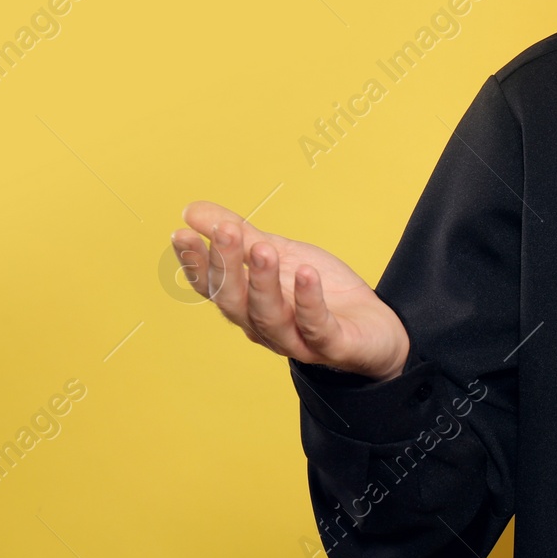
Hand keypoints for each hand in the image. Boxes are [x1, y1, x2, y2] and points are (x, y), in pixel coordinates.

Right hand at [171, 200, 409, 381]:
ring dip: (263, 283)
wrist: (376, 327)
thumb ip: (241, 236)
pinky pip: (316, 327)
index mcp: (247, 305)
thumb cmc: (321, 291)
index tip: (180, 232)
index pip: (212, 287)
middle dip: (226, 267)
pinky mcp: (332, 346)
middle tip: (225, 230)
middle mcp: (264, 327)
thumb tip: (191, 211)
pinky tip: (306, 273)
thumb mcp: (281, 255)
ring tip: (262, 249)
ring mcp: (297, 340)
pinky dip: (308, 301)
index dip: (195, 263)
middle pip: (235, 302)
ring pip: (269, 317)